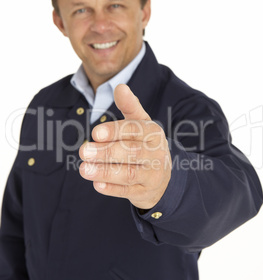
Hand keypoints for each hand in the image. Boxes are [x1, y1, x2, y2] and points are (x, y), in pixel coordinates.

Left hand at [79, 84, 170, 209]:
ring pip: (129, 174)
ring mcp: (152, 175)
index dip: (115, 131)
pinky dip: (112, 189)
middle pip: (131, 152)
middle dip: (106, 152)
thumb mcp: (141, 124)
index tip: (95, 133)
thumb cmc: (145, 145)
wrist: (163, 176)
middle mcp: (156, 154)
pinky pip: (128, 191)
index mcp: (153, 133)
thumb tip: (120, 86)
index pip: (134, 130)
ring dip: (105, 171)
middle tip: (83, 152)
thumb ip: (129, 106)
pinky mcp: (145, 192)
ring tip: (84, 170)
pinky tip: (97, 184)